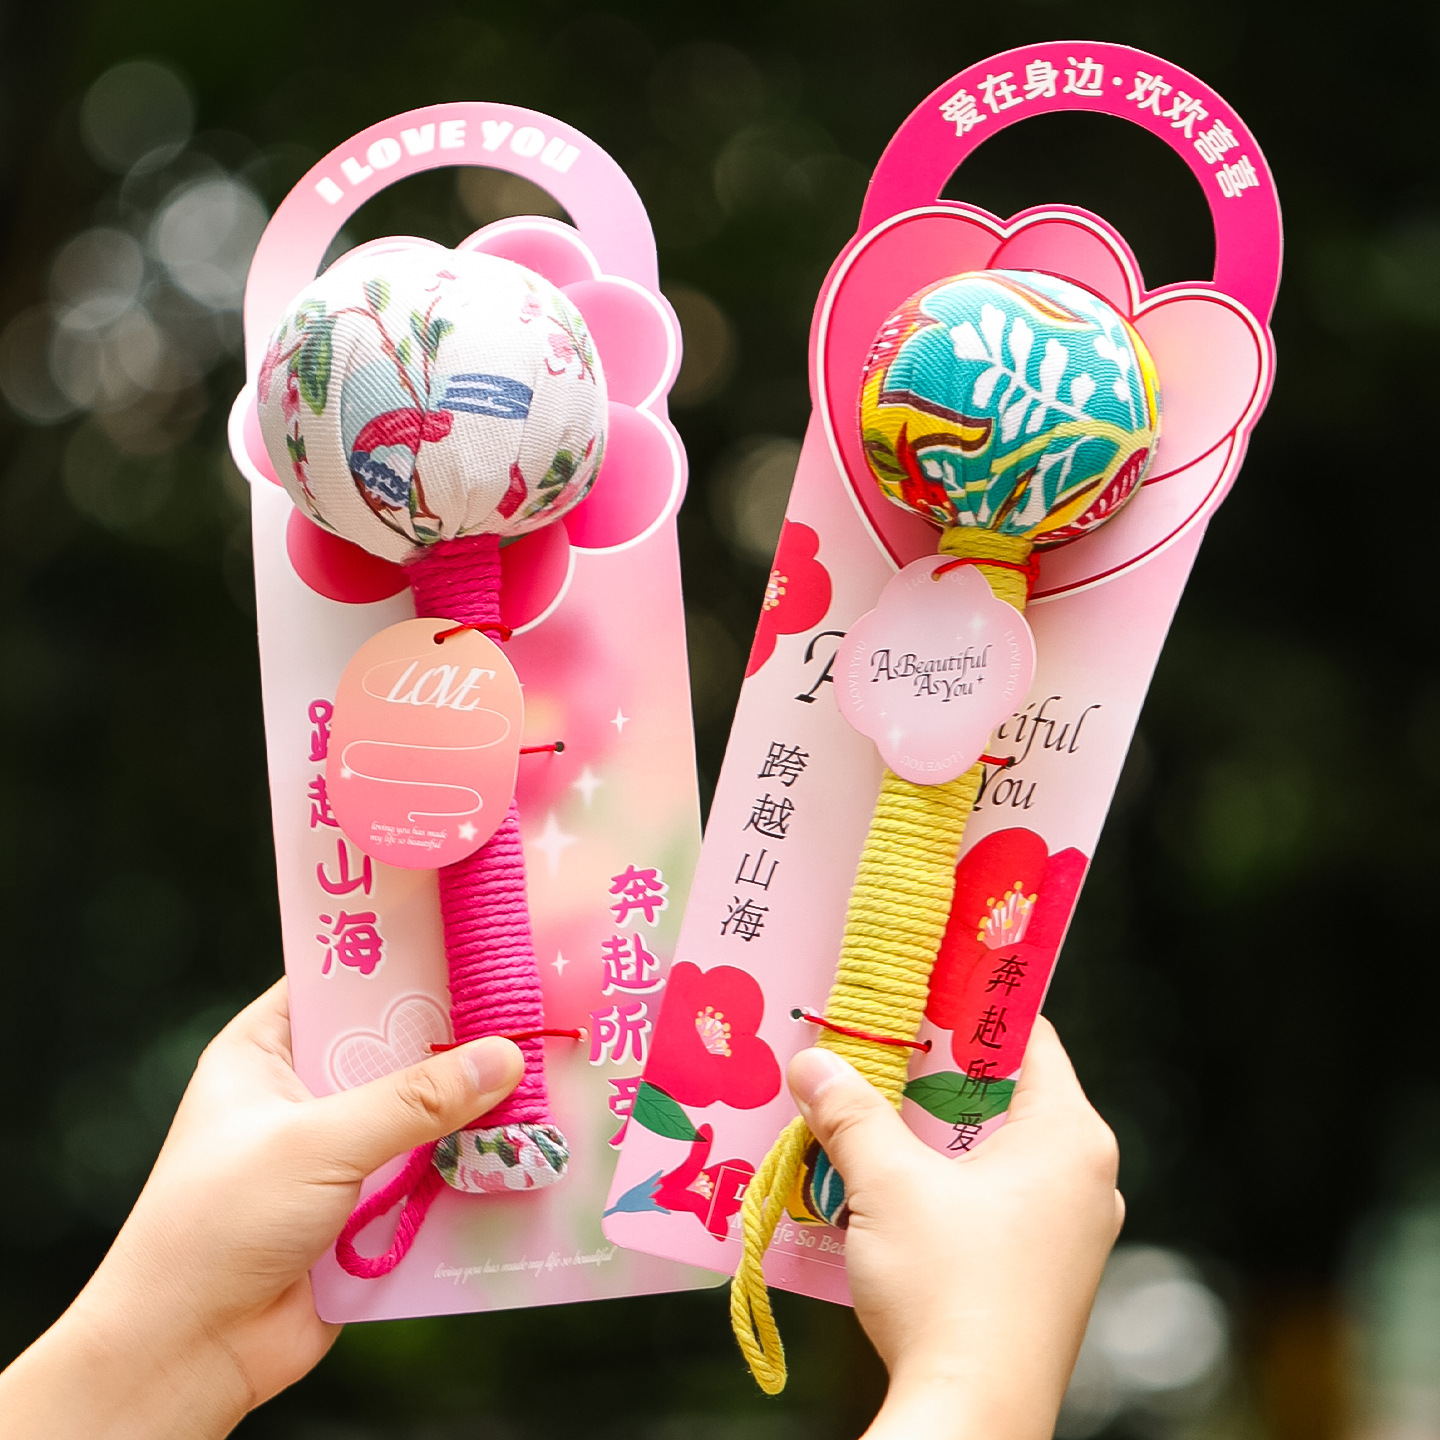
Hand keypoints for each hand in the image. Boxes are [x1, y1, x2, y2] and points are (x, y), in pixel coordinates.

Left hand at [0, 980, 522, 1439]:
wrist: (187, 1356)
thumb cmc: (217, 1226)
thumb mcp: (314, 1144)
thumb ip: (412, 1101)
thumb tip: (504, 1058)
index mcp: (266, 1051)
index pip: (342, 979)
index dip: (404, 959)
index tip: (476, 938)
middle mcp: (305, 1091)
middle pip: (397, 1046)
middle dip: (458, 1036)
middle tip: (531, 1004)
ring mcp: (338, 1150)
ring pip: (423, 1111)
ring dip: (473, 1106)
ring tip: (550, 1070)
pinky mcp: (368, 1205)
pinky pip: (433, 1170)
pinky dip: (472, 1164)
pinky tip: (532, 1146)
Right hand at [788, 1018, 1122, 1439]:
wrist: (974, 1417)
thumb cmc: (948, 1288)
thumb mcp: (887, 1184)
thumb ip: (849, 1112)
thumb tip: (811, 1062)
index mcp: (1071, 1136)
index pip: (1027, 1036)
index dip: (969, 1006)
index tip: (916, 986)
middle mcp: (1087, 1177)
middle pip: (1005, 1094)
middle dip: (933, 1075)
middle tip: (873, 1050)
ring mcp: (1072, 1232)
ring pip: (996, 1152)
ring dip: (931, 1134)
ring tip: (867, 1115)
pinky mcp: (1046, 1275)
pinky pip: (997, 1201)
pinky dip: (945, 1184)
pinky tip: (886, 1185)